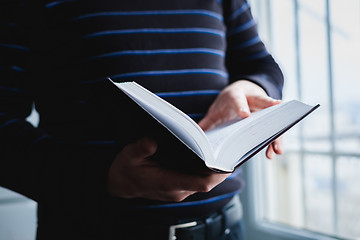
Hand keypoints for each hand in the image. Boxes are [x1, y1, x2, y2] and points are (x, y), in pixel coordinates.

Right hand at [108, 137, 230, 201]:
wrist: (119, 184)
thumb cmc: (125, 170)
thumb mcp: (129, 155)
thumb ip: (141, 148)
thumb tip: (153, 140)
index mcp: (168, 183)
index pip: (201, 183)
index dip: (217, 174)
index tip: (227, 162)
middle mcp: (177, 190)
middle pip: (207, 182)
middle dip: (220, 169)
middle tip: (231, 151)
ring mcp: (178, 190)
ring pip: (204, 182)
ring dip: (214, 170)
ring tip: (224, 151)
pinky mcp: (177, 187)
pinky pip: (197, 180)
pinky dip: (205, 170)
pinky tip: (208, 156)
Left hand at [198, 80, 282, 158]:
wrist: (243, 89)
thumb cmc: (229, 102)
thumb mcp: (216, 109)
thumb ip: (207, 121)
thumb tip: (195, 134)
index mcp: (236, 95)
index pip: (238, 100)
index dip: (241, 107)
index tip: (245, 115)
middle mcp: (252, 99)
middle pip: (261, 103)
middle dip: (268, 110)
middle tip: (275, 120)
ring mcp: (263, 107)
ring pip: (271, 118)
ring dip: (275, 134)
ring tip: (276, 149)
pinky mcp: (269, 116)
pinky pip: (273, 128)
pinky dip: (274, 139)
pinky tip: (275, 151)